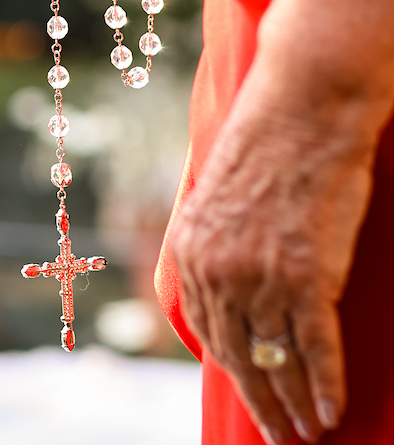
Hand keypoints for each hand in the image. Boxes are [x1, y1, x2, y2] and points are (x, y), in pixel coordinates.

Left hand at [171, 53, 373, 444]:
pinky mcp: (305, 276)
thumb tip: (197, 289)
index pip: (208, 333)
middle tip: (280, 436)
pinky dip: (326, 384)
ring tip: (309, 431)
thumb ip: (203, 242)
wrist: (302, 109)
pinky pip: (314, 348)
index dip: (233, 371)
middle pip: (239, 357)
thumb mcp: (211, 193)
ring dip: (295, 404)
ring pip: (277, 360)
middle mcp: (217, 270)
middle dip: (261, 401)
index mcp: (189, 250)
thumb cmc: (264, 142)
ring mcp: (259, 276)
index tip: (250, 396)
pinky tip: (332, 409)